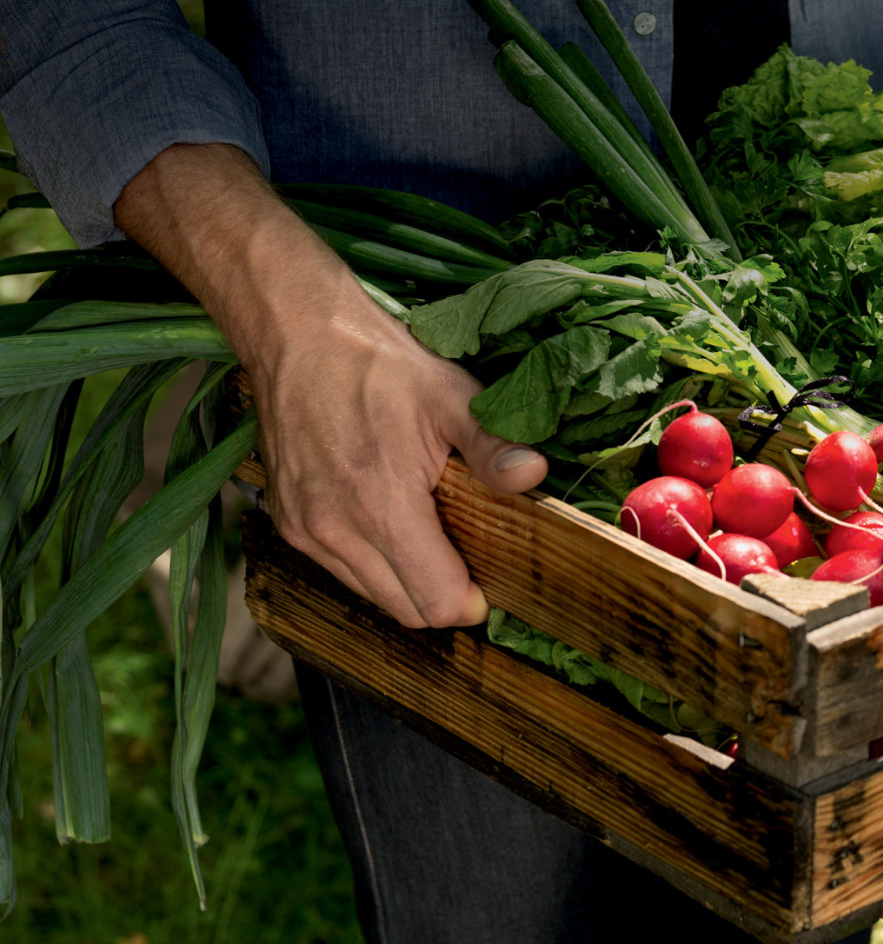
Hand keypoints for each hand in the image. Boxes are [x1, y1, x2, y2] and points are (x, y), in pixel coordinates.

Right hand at [114, 143, 546, 627]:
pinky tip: (391, 521)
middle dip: (444, 595)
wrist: (295, 333)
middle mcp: (334, 531)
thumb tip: (535, 473)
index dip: (473, 600)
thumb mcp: (449, 395)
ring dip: (407, 581)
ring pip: (371, 594)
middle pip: (405, 610)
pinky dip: (372, 564)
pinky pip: (340, 571)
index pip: (435, 602)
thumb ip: (492, 444)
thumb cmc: (378, 363)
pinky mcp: (286, 522)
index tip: (494, 576)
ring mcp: (303, 530)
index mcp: (380, 506)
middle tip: (471, 556)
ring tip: (432, 534)